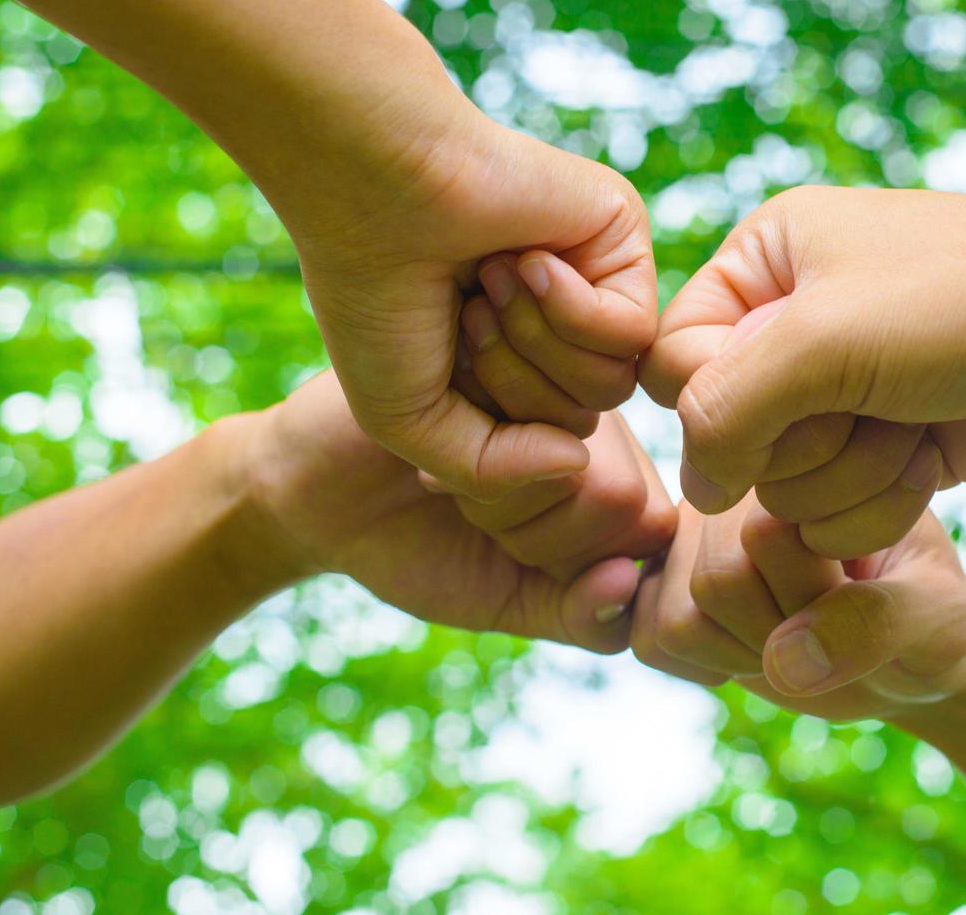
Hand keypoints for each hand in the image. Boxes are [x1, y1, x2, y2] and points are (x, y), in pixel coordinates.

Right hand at [242, 372, 675, 651]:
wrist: (316, 496)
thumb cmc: (417, 547)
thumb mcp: (511, 600)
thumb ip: (585, 617)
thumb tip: (632, 581)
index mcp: (610, 485)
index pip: (649, 538)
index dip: (564, 558)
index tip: (495, 545)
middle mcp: (601, 427)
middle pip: (627, 504)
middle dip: (531, 530)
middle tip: (461, 500)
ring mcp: (558, 383)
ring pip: (593, 471)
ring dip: (501, 496)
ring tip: (444, 469)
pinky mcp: (512, 349)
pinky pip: (538, 427)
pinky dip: (482, 463)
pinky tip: (431, 445)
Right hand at [286, 98, 656, 501]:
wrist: (372, 189)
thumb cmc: (376, 300)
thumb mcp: (414, 423)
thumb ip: (493, 470)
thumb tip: (577, 461)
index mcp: (519, 360)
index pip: (547, 441)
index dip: (492, 421)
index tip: (440, 356)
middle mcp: (564, 324)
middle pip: (584, 417)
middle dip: (513, 383)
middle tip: (465, 313)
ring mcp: (599, 280)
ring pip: (614, 381)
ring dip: (535, 343)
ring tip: (489, 282)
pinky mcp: (625, 239)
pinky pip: (633, 331)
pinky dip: (568, 308)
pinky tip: (523, 258)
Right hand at [630, 494, 965, 720]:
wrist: (906, 649)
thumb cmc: (931, 621)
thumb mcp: (937, 620)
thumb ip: (875, 625)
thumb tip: (782, 664)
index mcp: (804, 461)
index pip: (765, 537)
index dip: (816, 600)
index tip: (872, 605)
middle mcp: (734, 485)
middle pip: (714, 580)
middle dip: (780, 634)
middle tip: (834, 633)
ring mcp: (691, 533)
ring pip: (673, 616)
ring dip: (743, 656)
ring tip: (797, 640)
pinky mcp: (664, 582)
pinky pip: (649, 641)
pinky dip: (703, 668)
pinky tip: (754, 654)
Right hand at [641, 185, 965, 553]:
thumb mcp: (824, 337)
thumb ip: (722, 407)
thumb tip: (698, 490)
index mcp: (761, 263)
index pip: (672, 367)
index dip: (723, 407)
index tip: (802, 392)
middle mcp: (793, 326)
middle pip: (731, 441)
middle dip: (810, 445)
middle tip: (879, 401)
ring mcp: (846, 393)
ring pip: (786, 493)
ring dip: (855, 479)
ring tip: (918, 425)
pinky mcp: (892, 447)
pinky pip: (840, 517)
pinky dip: (887, 503)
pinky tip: (937, 456)